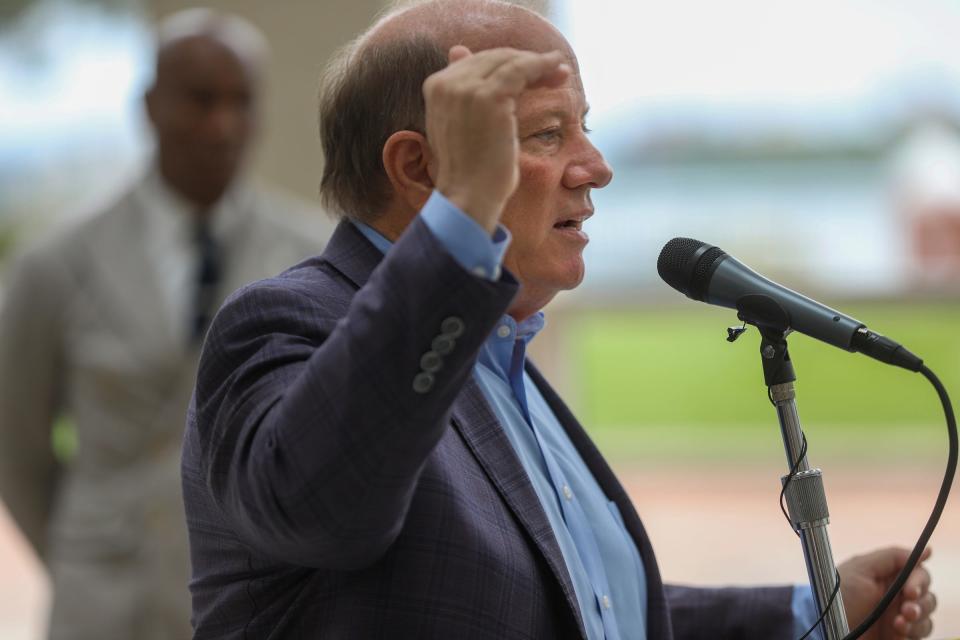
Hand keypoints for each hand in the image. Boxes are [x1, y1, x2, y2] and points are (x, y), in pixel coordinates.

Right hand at [422, 45, 570, 233]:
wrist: (468, 197)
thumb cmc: (469, 170)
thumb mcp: (461, 124)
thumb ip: (462, 91)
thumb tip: (457, 49)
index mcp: (435, 86)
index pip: (476, 61)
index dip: (506, 64)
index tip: (534, 73)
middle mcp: (446, 82)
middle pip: (493, 57)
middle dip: (525, 62)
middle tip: (555, 71)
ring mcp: (466, 88)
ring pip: (509, 61)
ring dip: (539, 63)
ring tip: (561, 73)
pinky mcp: (489, 97)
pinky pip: (522, 70)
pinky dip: (543, 66)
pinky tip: (560, 72)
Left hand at [838, 546, 935, 639]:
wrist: (829, 628)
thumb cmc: (839, 595)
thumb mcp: (861, 569)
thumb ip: (892, 557)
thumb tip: (926, 551)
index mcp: (889, 576)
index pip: (918, 573)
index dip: (919, 580)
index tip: (911, 590)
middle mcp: (897, 594)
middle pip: (927, 594)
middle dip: (920, 602)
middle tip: (905, 609)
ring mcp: (900, 615)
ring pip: (927, 615)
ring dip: (916, 618)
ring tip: (897, 623)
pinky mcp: (901, 634)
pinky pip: (921, 633)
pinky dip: (913, 632)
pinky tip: (897, 631)